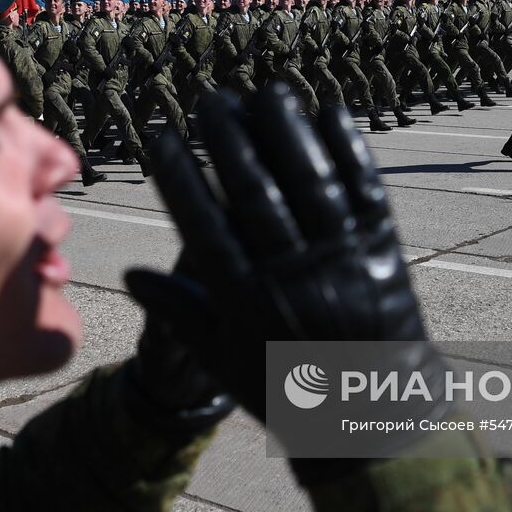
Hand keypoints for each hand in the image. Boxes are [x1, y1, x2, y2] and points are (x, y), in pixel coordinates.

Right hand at [125, 85, 444, 430]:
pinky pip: (365, 191)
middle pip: (254, 194)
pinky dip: (349, 151)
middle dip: (230, 140)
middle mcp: (292, 275)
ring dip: (287, 132)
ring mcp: (341, 260)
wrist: (374, 420)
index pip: (203, 225)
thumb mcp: (225, 360)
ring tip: (267, 92)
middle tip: (211, 99)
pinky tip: (331, 114)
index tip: (162, 136)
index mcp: (246, 301)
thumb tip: (129, 275)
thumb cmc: (288, 388)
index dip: (180, 177)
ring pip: (310, 183)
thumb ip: (178, 314)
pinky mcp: (383, 252)